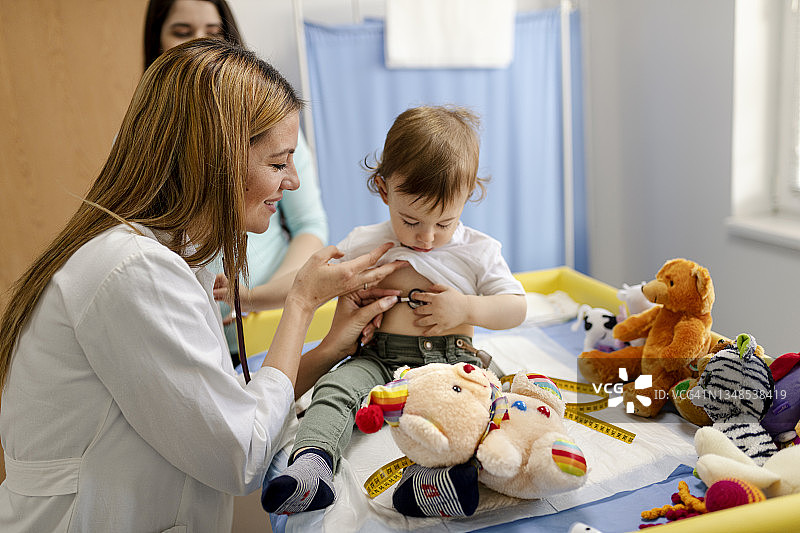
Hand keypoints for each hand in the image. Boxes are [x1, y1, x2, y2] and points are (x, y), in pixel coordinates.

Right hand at [212, 273, 250, 325]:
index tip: (208, 283)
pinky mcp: (226, 298)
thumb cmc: (242, 295)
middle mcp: (226, 285)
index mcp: (228, 280)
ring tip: (208, 295)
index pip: (218, 277)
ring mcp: (226, 292)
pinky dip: (215, 298)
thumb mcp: (230, 292)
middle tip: (207, 290)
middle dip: (211, 287)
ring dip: (213, 293)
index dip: (213, 279)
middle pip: (216, 284)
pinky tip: (213, 299)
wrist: (249, 303)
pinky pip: (219, 297)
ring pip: (217, 291)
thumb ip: (220, 292)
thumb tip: (213, 292)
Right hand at [288, 242, 407, 313]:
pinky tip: (381, 274)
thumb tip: (343, 252)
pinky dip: (377, 278)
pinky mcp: (349, 291)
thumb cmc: (307, 280)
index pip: (369, 259)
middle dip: (394, 267)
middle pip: (379, 273)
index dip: (381, 251)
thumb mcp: (316, 259)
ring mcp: (351, 288)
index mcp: (347, 272)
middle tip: (407, 261)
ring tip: (398, 267)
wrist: (303, 301)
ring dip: (388, 273)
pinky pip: (368, 285)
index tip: (391, 244)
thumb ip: (331, 251)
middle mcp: (352, 281)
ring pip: (375, 280)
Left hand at [320, 287, 400, 357]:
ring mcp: (358, 310)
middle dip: (375, 317)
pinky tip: (363, 335)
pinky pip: (374, 320)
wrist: (337, 349)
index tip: (396, 294)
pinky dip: (371, 329)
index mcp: (350, 295)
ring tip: (365, 332)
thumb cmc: (341, 333)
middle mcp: (354, 301)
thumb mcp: (361, 318)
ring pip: (376, 313)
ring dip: (372, 325)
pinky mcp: (362, 319)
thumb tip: (392, 299)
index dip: (385, 293)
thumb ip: (378, 307)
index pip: (371, 290)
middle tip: (375, 323)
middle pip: (376, 303)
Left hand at [411, 284, 468, 334]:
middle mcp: (436, 308)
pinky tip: (424, 333)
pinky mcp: (443, 325)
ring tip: (415, 323)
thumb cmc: (458, 298)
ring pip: (425, 321)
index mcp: (436, 298)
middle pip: (422, 310)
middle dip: (416, 311)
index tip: (413, 297)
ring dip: (419, 322)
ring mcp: (439, 318)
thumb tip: (429, 286)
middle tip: (414, 311)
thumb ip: (438, 286)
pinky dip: (427, 333)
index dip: (416, 296)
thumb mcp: (448, 289)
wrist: (467, 309)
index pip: (423, 297)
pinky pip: (433, 330)